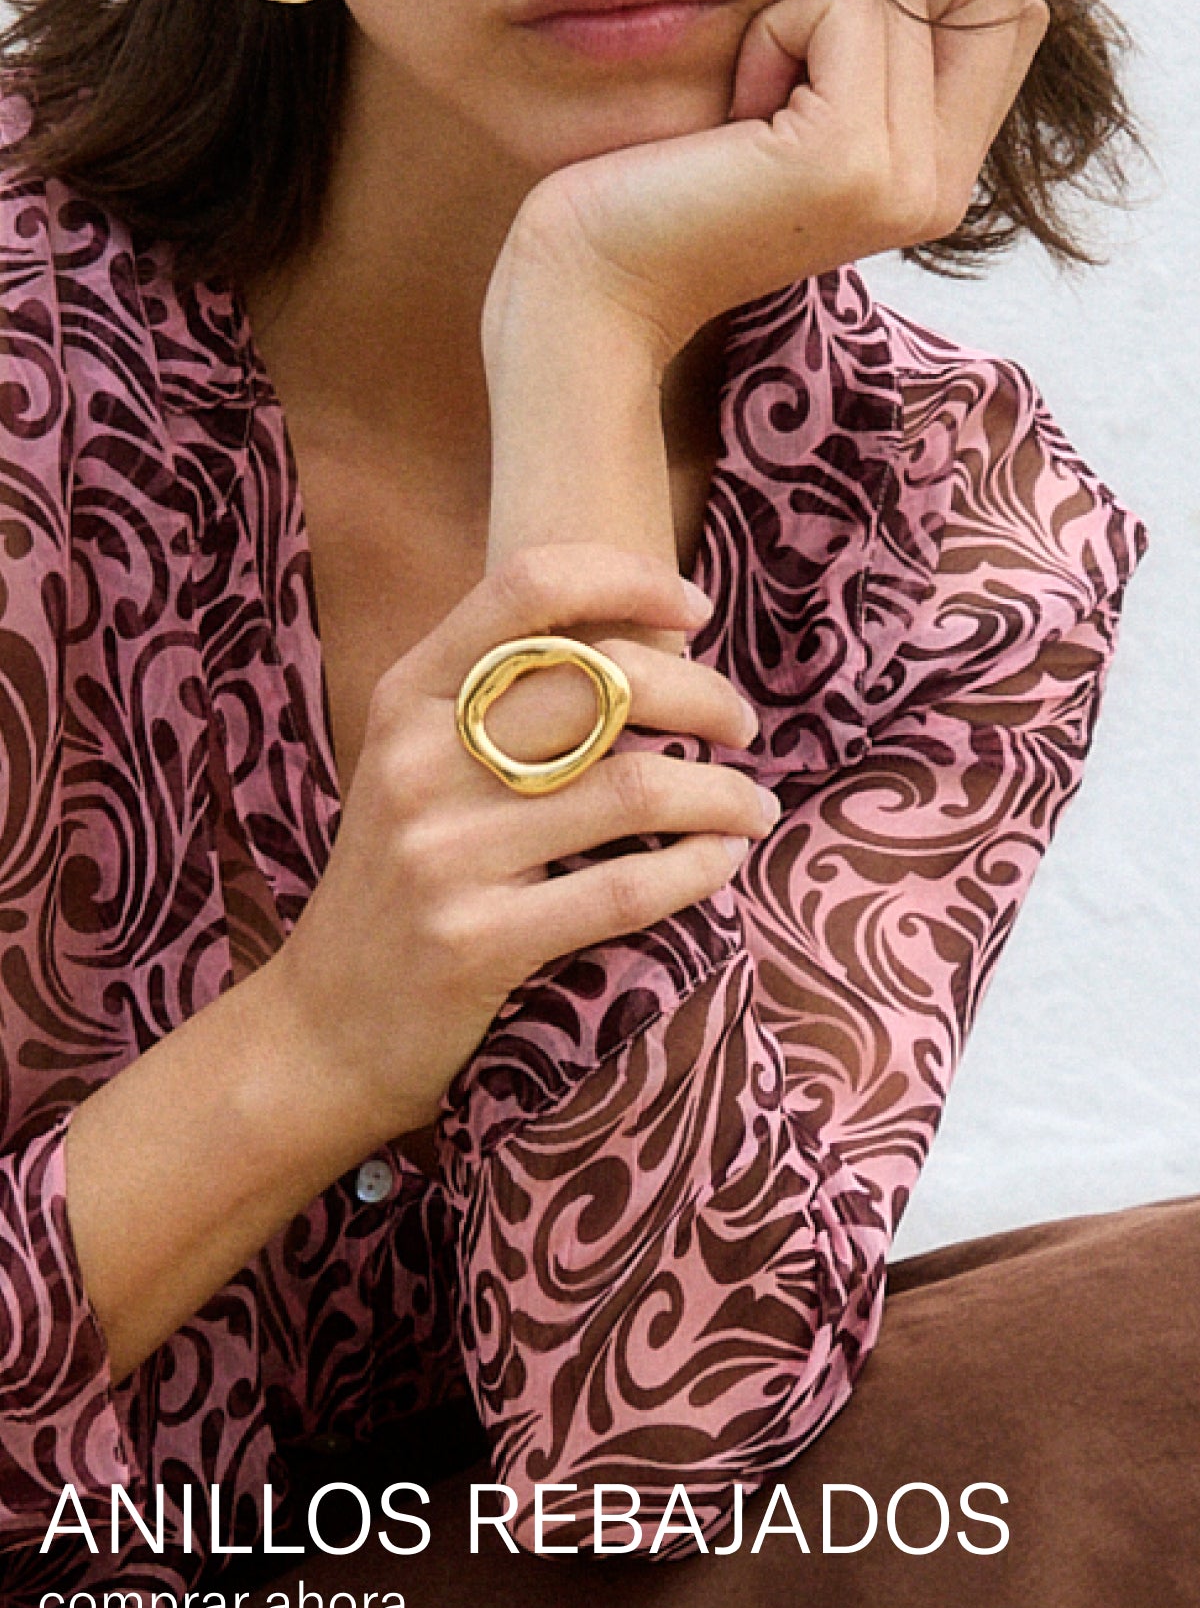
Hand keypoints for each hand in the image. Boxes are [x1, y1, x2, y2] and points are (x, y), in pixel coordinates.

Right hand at [261, 545, 773, 1151]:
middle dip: (708, 697)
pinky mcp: (477, 941)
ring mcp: (443, 852)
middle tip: (743, 729)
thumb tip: (647, 639)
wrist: (324, 1028)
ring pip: (637, 787)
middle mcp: (418, 760)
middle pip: (607, 682)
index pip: (526, 586)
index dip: (629, 579)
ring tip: (753, 808)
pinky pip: (626, 889)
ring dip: (725, 794)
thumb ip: (501, 701)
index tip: (697, 609)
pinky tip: (722, 863)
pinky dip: (699, 870)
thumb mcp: (418, 769)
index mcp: (407, 696)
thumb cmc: (401, 884)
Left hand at [484, 0, 1050, 367]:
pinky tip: (734, 124)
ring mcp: (903, 181)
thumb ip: (890, 60)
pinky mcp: (848, 158)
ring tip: (749, 127)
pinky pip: (845, 8)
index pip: (1009, 12)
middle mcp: (940, 192)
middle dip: (872, 3)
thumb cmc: (680, 190)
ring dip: (802, 26)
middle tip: (785, 99)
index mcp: (940, 183)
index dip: (916, 1)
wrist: (602, 284)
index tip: (820, 79)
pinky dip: (773, 36)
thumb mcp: (810, 114)